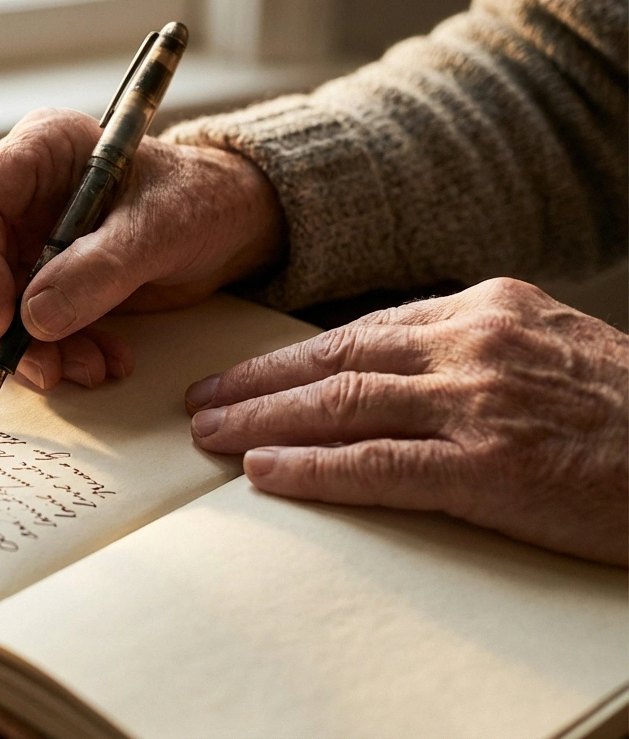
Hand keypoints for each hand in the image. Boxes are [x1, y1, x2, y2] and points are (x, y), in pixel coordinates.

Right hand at [0, 108, 284, 388]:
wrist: (229, 225)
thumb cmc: (199, 200)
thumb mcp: (159, 229)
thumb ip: (99, 270)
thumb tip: (35, 319)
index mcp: (38, 151)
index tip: (5, 323)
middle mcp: (18, 196)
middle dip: (2, 325)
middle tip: (45, 368)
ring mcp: (26, 239)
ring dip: (32, 349)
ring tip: (89, 370)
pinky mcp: (41, 281)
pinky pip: (26, 326)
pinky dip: (57, 353)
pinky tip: (101, 362)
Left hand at [186, 277, 628, 565]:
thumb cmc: (626, 411)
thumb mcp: (547, 348)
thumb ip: (469, 348)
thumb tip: (383, 369)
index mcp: (484, 308)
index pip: (361, 329)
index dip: (288, 357)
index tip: (240, 373)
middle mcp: (472, 344)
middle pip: (335, 359)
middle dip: (256, 384)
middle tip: (197, 402)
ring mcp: (478, 403)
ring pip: (341, 404)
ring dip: (262, 422)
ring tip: (208, 436)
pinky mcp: (490, 468)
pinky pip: (378, 466)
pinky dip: (313, 469)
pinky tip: (264, 474)